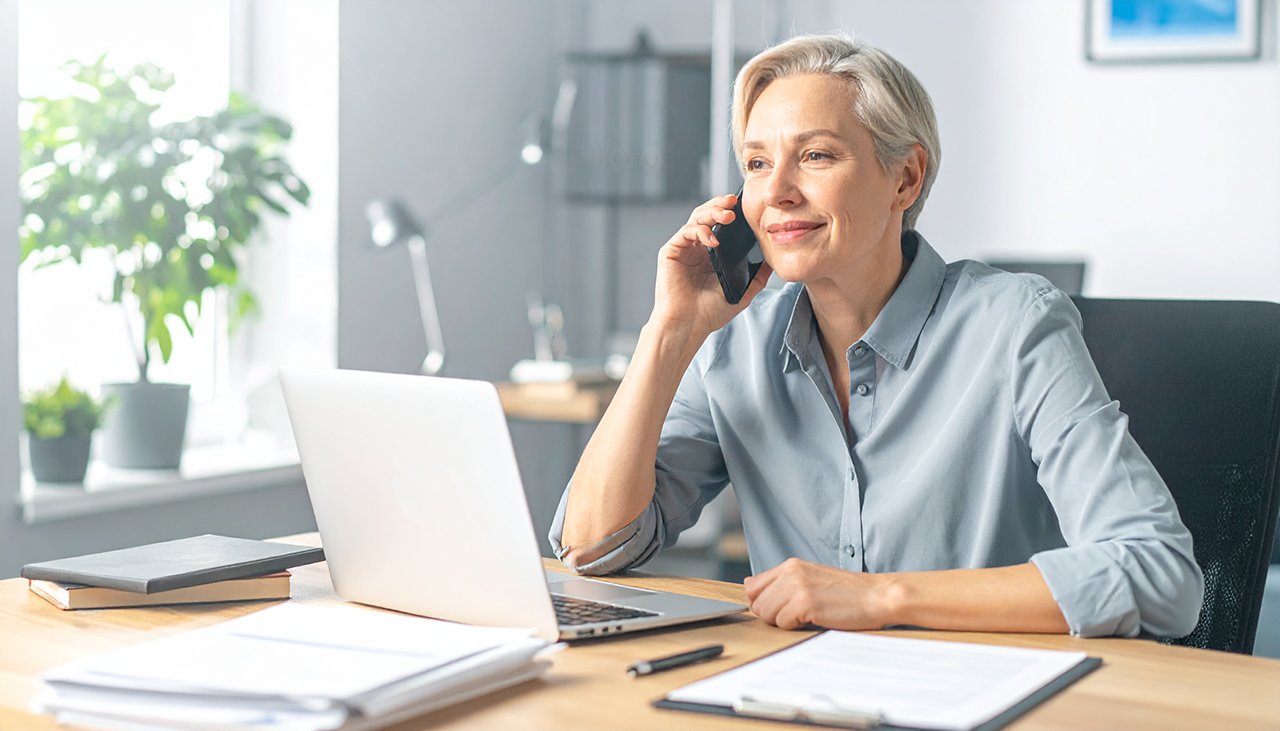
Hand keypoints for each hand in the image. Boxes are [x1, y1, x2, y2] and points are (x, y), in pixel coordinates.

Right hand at [649, 193, 772, 338]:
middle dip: (720, 205)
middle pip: (707, 215)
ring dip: (712, 212)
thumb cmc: (710, 313)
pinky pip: (686, 231)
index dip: (731, 212)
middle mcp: (697, 248)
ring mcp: (683, 249)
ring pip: (696, 218)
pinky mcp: (671, 252)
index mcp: (712, 254)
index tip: (746, 207)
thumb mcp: (742, 292)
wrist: (688, 325)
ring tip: (728, 216)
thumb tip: (773, 260)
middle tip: (735, 202)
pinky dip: (700, 231)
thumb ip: (757, 276)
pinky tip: (713, 240)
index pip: (721, 225)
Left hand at [744, 558, 894, 630]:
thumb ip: (781, 581)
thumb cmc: (848, 592)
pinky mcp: (805, 602)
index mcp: (791, 565)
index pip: (752, 586)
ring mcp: (797, 586)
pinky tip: (814, 619)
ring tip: (807, 616)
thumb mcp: (811, 578)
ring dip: (784, 622)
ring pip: (766, 614)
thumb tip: (748, 586)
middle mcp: (791, 572)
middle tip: (798, 615)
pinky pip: (783, 623)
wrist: (878, 596)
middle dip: (773, 615)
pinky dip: (796, 627)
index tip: (780, 608)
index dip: (763, 603)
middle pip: (757, 603)